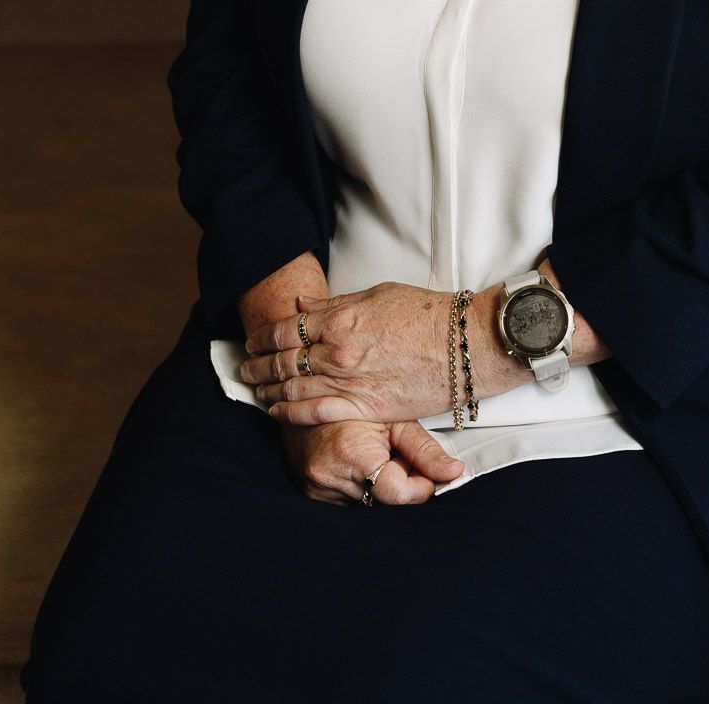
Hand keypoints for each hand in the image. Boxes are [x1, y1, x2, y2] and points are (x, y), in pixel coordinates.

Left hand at [240, 283, 458, 426]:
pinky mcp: (364, 409)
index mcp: (339, 321)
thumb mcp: (377, 295)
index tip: (254, 340)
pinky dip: (289, 414)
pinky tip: (276, 411)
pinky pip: (316, 414)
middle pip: (283, 362)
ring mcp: (349, 384)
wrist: (463, 345)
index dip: (263, 337)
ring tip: (255, 389)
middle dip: (258, 364)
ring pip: (292, 390)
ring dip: (268, 389)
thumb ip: (335, 305)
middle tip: (245, 365)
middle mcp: (337, 354)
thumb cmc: (426, 314)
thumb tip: (302, 306)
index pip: (285, 330)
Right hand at [276, 416, 465, 505]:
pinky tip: (358, 462)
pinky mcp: (310, 493)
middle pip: (383, 501)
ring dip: (379, 487)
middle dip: (399, 484)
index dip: (419, 487)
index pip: (398, 495)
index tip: (427, 476)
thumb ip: (425, 449)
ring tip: (375, 453)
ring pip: (367, 503)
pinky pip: (348, 501)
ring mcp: (315, 487)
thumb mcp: (394, 416)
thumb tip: (455, 472)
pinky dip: (360, 487)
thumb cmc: (356, 398)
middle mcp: (329, 475)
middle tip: (398, 456)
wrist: (305, 392)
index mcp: (351, 452)